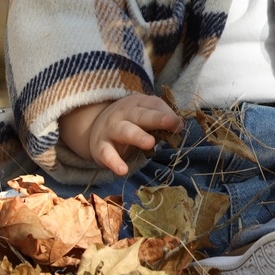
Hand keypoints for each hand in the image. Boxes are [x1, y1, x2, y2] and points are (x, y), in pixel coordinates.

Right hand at [59, 94, 182, 174]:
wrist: (95, 126)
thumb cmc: (130, 123)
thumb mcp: (145, 118)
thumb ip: (161, 124)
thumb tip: (179, 127)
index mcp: (138, 104)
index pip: (154, 105)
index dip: (167, 113)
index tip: (179, 123)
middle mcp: (124, 114)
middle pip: (141, 115)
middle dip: (156, 119)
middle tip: (170, 123)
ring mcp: (111, 129)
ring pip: (124, 130)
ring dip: (137, 136)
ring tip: (150, 143)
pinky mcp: (100, 146)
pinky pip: (107, 154)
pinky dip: (114, 162)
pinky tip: (123, 170)